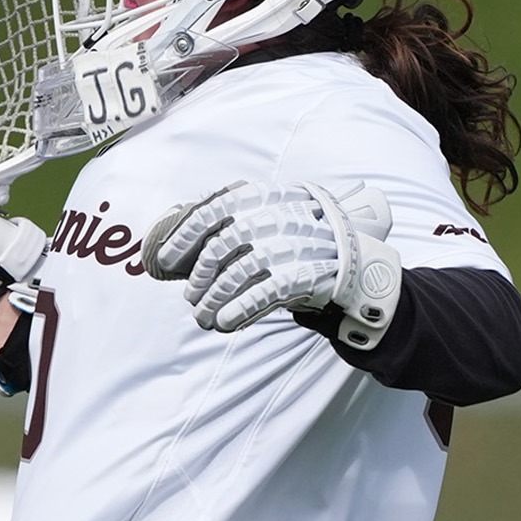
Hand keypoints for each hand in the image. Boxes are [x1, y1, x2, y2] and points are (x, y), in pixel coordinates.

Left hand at [142, 179, 401, 346]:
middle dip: (200, 274)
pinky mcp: (309, 273)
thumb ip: (227, 227)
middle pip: (223, 245)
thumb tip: (172, 252)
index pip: (213, 210)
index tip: (165, 259)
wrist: (355, 261)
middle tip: (191, 296)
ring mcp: (296, 244)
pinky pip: (265, 293)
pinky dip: (239, 310)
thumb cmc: (295, 242)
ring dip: (214, 299)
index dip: (184, 235)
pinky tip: (224, 323)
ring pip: (239, 272)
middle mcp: (279, 216)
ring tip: (202, 316)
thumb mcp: (266, 219)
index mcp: (264, 197)